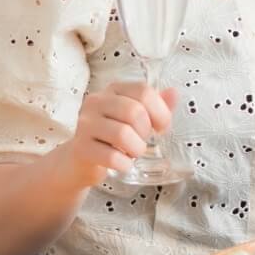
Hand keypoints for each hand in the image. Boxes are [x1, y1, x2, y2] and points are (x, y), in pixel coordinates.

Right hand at [54, 81, 177, 188]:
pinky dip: (124, 163)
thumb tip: (174, 93)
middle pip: (134, 111)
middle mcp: (96, 102)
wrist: (80, 160)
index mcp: (113, 90)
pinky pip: (111, 156)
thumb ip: (156, 105)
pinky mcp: (81, 147)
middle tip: (142, 141)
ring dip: (136, 149)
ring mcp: (85, 124)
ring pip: (122, 134)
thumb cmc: (112, 136)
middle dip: (146, 132)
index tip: (160, 127)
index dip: (160, 112)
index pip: (143, 91)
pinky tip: (122, 163)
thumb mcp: (135, 118)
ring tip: (133, 152)